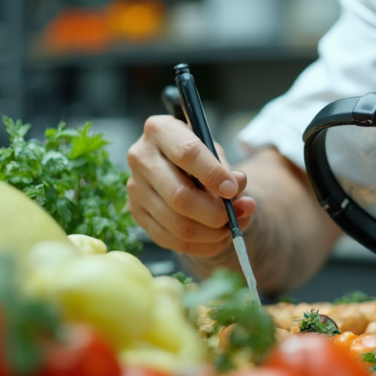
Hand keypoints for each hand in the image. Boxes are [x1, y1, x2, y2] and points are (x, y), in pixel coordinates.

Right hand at [126, 115, 255, 256]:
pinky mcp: (136, 212)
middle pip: (180, 195)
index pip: (188, 154)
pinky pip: (169, 239)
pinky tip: (216, 239)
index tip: (233, 190)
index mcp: (161, 130)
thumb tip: (240, 197)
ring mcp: (134, 187)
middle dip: (214, 213)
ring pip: (176, 223)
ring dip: (210, 233)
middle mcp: (141, 157)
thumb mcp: (217, 155)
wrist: (177, 167)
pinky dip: (200, 246)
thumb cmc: (200, 158)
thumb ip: (231, 174)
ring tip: (229, 229)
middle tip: (233, 217)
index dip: (214, 175)